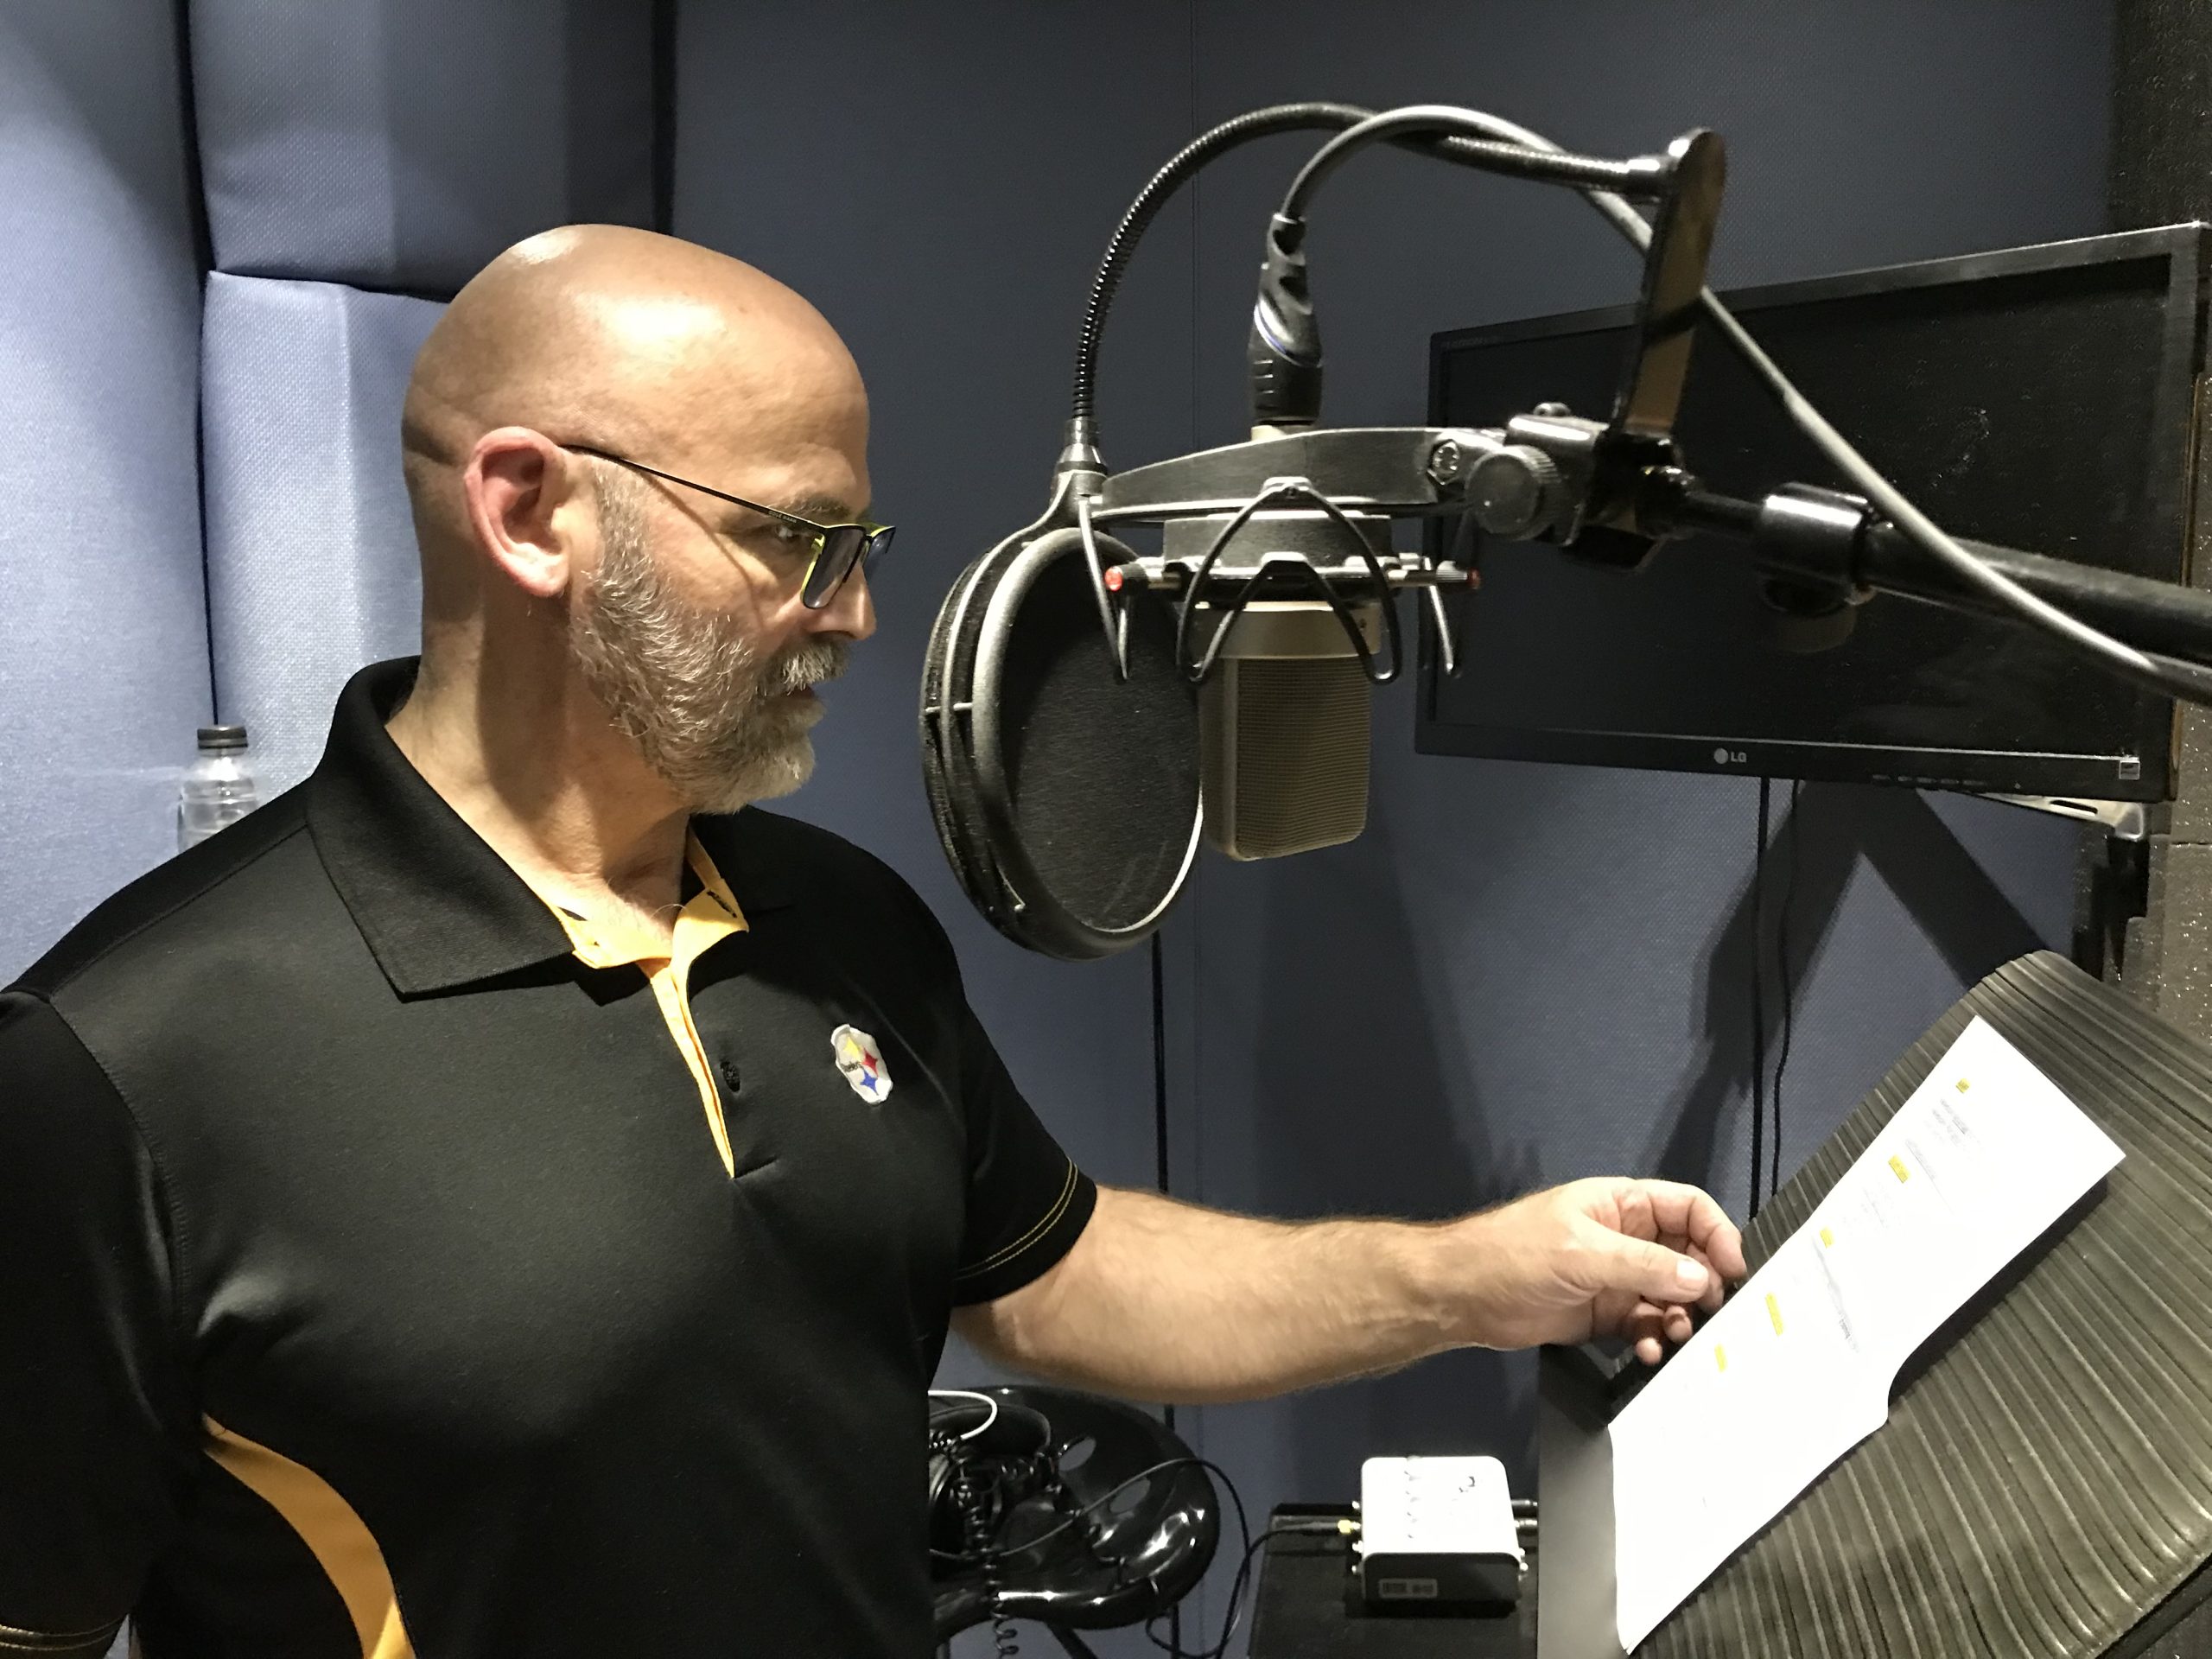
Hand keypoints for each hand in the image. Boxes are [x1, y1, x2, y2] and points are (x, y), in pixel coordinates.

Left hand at [1446, 1177, 1747, 1363]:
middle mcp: (1626, 1239)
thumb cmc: (1512, 1254)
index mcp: (1621, 1205)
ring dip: (1682, 1316)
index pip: (1688, 1207)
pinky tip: (1649, 1350)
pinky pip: (1648, 1325)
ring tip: (1675, 1332)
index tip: (1732, 1267)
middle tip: (1708, 1310)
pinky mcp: (1606, 1314)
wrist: (1464, 1296)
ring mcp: (1617, 1278)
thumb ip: (1644, 1265)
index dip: (1716, 1233)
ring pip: (1672, 1295)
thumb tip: (1700, 1277)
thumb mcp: (1582, 1252)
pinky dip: (1656, 1339)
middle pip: (1689, 1254)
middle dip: (1704, 1282)